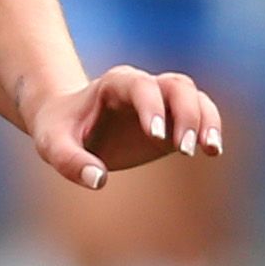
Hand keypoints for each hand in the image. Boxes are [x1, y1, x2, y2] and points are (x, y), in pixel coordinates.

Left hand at [23, 66, 222, 191]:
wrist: (68, 124)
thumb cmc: (58, 130)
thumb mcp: (52, 145)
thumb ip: (70, 162)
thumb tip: (99, 181)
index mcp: (114, 84)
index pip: (141, 86)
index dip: (152, 107)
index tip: (156, 136)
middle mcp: (143, 87)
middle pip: (176, 86)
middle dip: (186, 114)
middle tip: (185, 150)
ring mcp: (160, 102)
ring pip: (194, 96)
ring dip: (206, 120)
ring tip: (211, 150)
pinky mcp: (171, 121)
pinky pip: (199, 115)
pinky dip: (209, 128)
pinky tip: (212, 151)